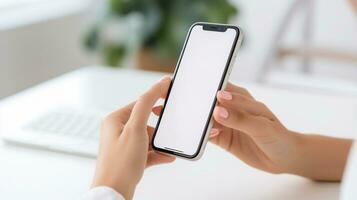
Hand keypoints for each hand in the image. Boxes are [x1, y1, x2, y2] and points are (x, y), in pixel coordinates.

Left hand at [91, 76, 174, 199]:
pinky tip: (166, 157)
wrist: (114, 192)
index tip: (170, 90)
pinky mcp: (129, 157)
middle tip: (167, 133)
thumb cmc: (119, 164)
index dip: (156, 98)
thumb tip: (156, 86)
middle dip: (158, 130)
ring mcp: (123, 145)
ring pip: (147, 138)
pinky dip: (157, 153)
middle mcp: (117, 131)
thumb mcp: (136, 129)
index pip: (139, 103)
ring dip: (159, 144)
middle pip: (145, 122)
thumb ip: (146, 105)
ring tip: (166, 150)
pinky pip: (146, 151)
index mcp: (115, 120)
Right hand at [151, 82, 297, 173]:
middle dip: (190, 101)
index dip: (202, 85)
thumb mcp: (262, 126)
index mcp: (240, 97)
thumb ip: (240, 118)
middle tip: (171, 99)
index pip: (218, 87)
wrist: (285, 159)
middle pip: (206, 102)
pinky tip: (191, 136)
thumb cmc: (279, 136)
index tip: (185, 84)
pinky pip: (206, 134)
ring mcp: (226, 123)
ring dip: (190, 118)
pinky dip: (198, 135)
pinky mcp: (223, 138)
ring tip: (173, 115)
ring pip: (203, 118)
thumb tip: (217, 110)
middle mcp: (231, 108)